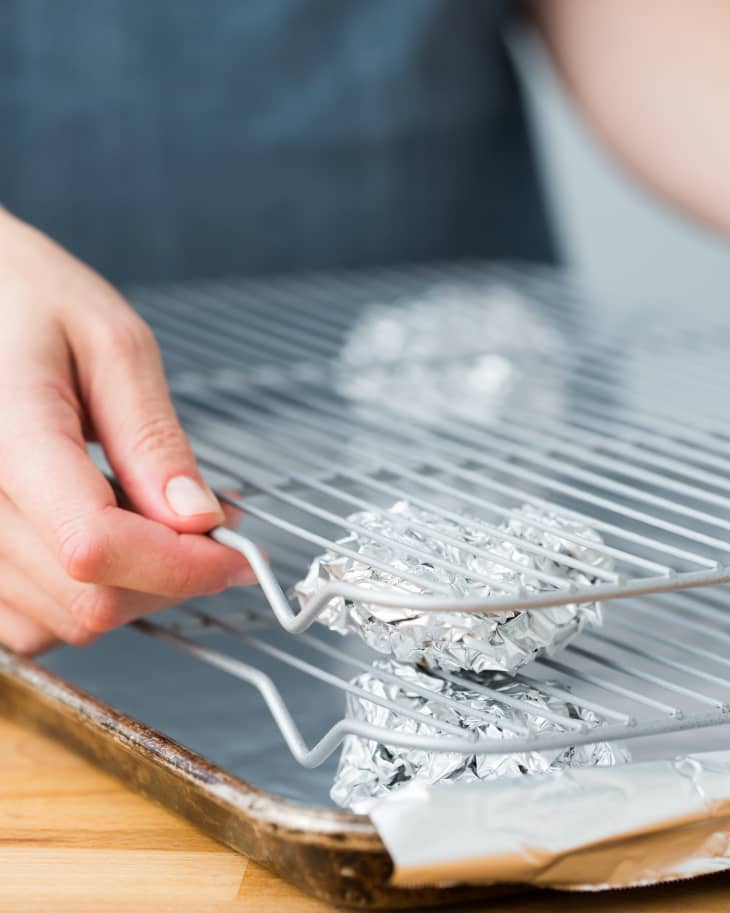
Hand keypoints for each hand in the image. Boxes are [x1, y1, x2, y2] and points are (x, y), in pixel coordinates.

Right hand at [0, 209, 255, 653]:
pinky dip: (79, 600)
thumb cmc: (29, 302)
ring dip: (129, 592)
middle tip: (208, 534)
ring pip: (58, 623)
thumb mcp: (112, 344)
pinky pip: (23, 624)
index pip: (94, 546)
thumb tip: (199, 520)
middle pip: (85, 599)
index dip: (180, 566)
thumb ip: (154, 439)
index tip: (235, 553)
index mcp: (4, 434)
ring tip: (151, 526)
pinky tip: (102, 546)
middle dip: (169, 579)